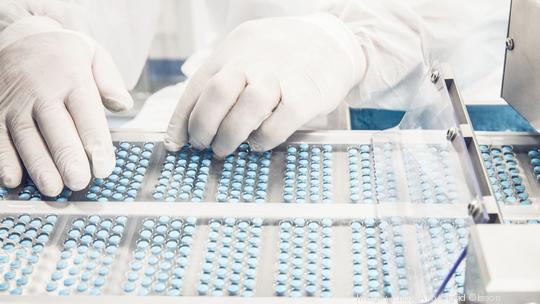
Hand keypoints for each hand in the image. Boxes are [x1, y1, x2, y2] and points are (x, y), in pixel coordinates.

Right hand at [0, 17, 132, 195]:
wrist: (18, 35)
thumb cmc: (64, 53)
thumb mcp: (93, 54)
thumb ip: (110, 81)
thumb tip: (124, 106)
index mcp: (72, 78)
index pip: (86, 114)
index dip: (95, 143)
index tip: (104, 168)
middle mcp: (41, 91)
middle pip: (56, 128)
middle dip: (68, 158)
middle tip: (79, 182)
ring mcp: (16, 102)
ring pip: (27, 137)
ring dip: (39, 165)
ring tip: (53, 189)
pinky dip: (4, 159)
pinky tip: (13, 180)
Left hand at [165, 13, 363, 156]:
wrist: (334, 42)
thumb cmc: (286, 55)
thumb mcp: (249, 53)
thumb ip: (224, 79)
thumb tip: (191, 123)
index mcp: (235, 48)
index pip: (199, 84)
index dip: (182, 118)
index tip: (176, 142)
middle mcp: (255, 58)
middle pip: (218, 92)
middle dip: (203, 126)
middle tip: (202, 145)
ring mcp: (282, 74)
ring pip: (247, 107)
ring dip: (229, 135)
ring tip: (225, 148)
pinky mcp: (307, 93)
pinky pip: (278, 122)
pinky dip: (263, 139)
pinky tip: (258, 143)